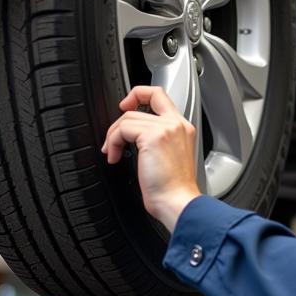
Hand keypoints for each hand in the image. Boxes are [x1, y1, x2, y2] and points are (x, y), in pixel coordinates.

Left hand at [101, 86, 201, 231]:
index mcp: (182, 128)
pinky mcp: (153, 136)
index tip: (126, 106)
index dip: (139, 94)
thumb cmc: (174, 189)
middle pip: (140, 101)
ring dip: (113, 136)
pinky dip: (112, 143)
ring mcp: (166, 128)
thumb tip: (131, 135)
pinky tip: (114, 157)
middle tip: (113, 138)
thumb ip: (157, 140)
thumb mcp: (169, 157)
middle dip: (120, 120)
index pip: (160, 95)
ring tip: (113, 154)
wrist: (178, 202)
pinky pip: (122, 129)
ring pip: (127, 118)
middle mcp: (176, 124)